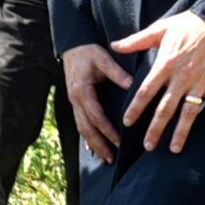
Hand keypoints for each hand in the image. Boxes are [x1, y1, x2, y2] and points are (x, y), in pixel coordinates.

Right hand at [62, 42, 132, 164]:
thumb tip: (133, 85)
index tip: (119, 142)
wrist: (72, 46)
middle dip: (98, 144)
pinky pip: (81, 123)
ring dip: (93, 144)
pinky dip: (88, 137)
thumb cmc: (88, 51)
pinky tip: (94, 148)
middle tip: (111, 159)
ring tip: (105, 158)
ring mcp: (74, 102)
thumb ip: (117, 72)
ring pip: (82, 128)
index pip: (96, 116)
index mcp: (82, 90)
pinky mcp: (76, 103)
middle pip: (86, 128)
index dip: (107, 130)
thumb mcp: (103, 58)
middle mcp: (75, 100)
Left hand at [114, 12, 204, 153]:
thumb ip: (136, 41)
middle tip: (148, 146)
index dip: (136, 108)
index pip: (146, 91)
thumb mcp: (160, 29)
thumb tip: (114, 46)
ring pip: (189, 113)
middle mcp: (182, 77)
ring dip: (181, 132)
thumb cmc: (187, 24)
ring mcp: (201, 82)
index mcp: (165, 65)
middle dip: (156, 129)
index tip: (127, 123)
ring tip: (174, 149)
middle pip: (166, 109)